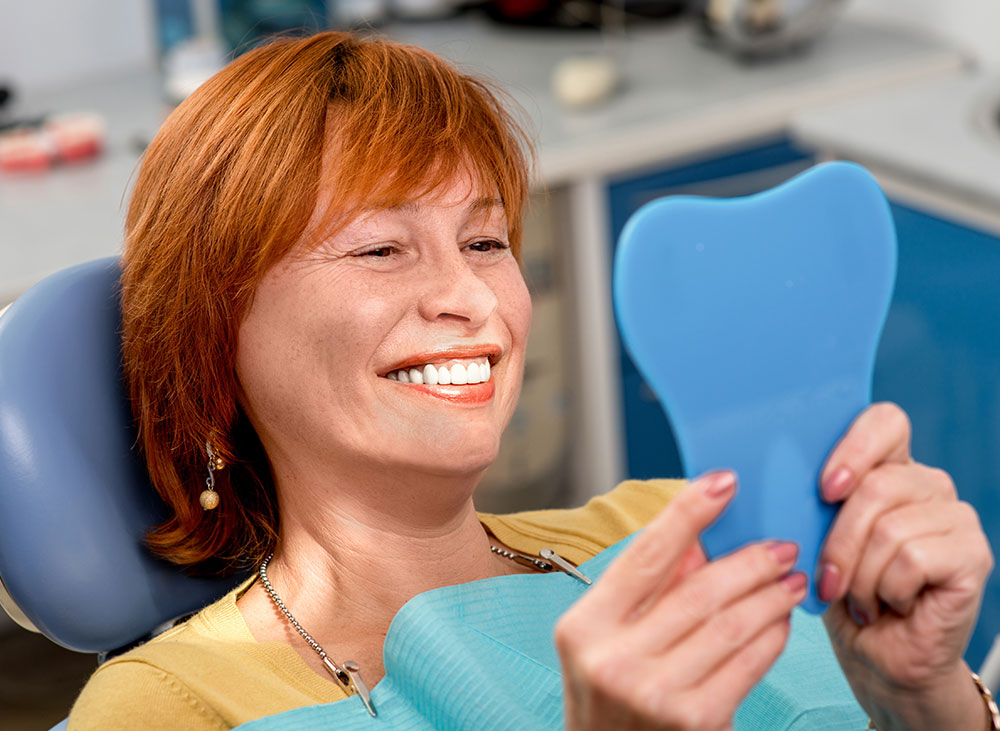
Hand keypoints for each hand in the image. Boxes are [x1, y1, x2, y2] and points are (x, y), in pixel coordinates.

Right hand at [555, 471, 806, 729]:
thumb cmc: (612, 699)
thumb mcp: (608, 641)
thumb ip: (648, 590)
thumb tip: (703, 537)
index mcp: (583, 626)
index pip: (645, 556)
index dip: (688, 512)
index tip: (724, 481)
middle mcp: (612, 659)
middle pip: (698, 590)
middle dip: (748, 561)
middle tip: (781, 545)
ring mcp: (654, 693)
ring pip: (730, 624)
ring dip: (770, 596)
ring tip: (790, 580)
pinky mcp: (695, 721)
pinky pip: (747, 663)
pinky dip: (771, 636)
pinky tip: (781, 622)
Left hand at [818, 402, 993, 729]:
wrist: (877, 659)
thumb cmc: (842, 595)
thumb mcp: (815, 538)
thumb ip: (811, 501)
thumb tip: (774, 477)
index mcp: (889, 468)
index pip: (885, 422)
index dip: (854, 447)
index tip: (824, 489)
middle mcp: (929, 485)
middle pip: (877, 484)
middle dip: (839, 541)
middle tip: (830, 580)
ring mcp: (956, 517)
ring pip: (890, 526)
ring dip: (861, 575)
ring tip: (862, 598)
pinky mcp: (973, 555)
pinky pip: (914, 557)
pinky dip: (888, 590)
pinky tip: (893, 605)